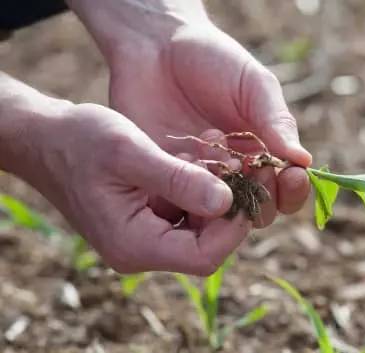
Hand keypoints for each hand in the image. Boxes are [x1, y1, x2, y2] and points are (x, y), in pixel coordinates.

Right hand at [0, 74, 250, 274]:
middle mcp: (141, 249)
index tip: (248, 185)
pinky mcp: (146, 221)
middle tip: (242, 169)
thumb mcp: (130, 153)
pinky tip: (198, 162)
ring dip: (216, 196)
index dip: (234, 226)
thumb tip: (225, 203)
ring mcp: (143, 237)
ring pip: (199, 228)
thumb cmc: (80, 141)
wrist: (48, 139)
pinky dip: (198, 190)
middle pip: (206, 245)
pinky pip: (185, 214)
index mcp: (134, 244)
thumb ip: (177, 180)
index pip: (204, 256)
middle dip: (229, 209)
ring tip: (220, 159)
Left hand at [83, 3, 313, 228]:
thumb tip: (305, 161)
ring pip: (220, 213)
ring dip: (224, 194)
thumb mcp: (253, 84)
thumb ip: (276, 121)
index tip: (293, 176)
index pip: (287, 187)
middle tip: (250, 168)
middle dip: (262, 197)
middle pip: (258, 209)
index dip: (294, 189)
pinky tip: (185, 158)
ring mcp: (200, 177)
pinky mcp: (167, 177)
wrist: (155, 46)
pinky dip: (188, 189)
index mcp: (263, 150)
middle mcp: (234, 171)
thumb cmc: (212, 59)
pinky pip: (182, 200)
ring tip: (215, 155)